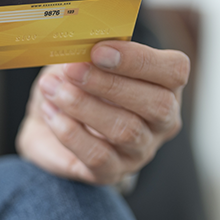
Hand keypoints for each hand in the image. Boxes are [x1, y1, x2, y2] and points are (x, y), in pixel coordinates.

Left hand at [16, 41, 188, 184]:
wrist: (46, 121)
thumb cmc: (73, 84)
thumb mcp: (80, 60)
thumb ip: (88, 52)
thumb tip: (80, 46)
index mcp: (165, 85)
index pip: (174, 71)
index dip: (138, 59)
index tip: (98, 50)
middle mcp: (162, 121)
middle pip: (156, 104)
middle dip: (109, 84)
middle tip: (72, 70)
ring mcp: (140, 150)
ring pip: (126, 130)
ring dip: (84, 106)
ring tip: (53, 90)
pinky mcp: (112, 172)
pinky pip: (98, 156)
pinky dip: (70, 132)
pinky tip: (50, 113)